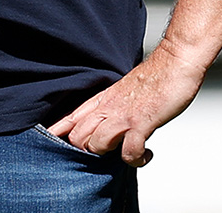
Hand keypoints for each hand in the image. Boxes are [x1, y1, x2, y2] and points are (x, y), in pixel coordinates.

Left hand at [46, 39, 205, 166]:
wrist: (175, 62)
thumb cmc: (153, 78)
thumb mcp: (124, 90)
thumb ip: (113, 106)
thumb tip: (107, 125)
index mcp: (103, 99)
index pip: (72, 117)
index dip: (58, 132)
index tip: (46, 142)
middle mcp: (109, 107)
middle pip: (78, 137)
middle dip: (85, 152)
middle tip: (104, 154)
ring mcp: (123, 115)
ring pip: (96, 144)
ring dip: (107, 155)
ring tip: (123, 152)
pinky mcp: (141, 122)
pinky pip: (129, 152)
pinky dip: (136, 160)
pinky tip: (145, 154)